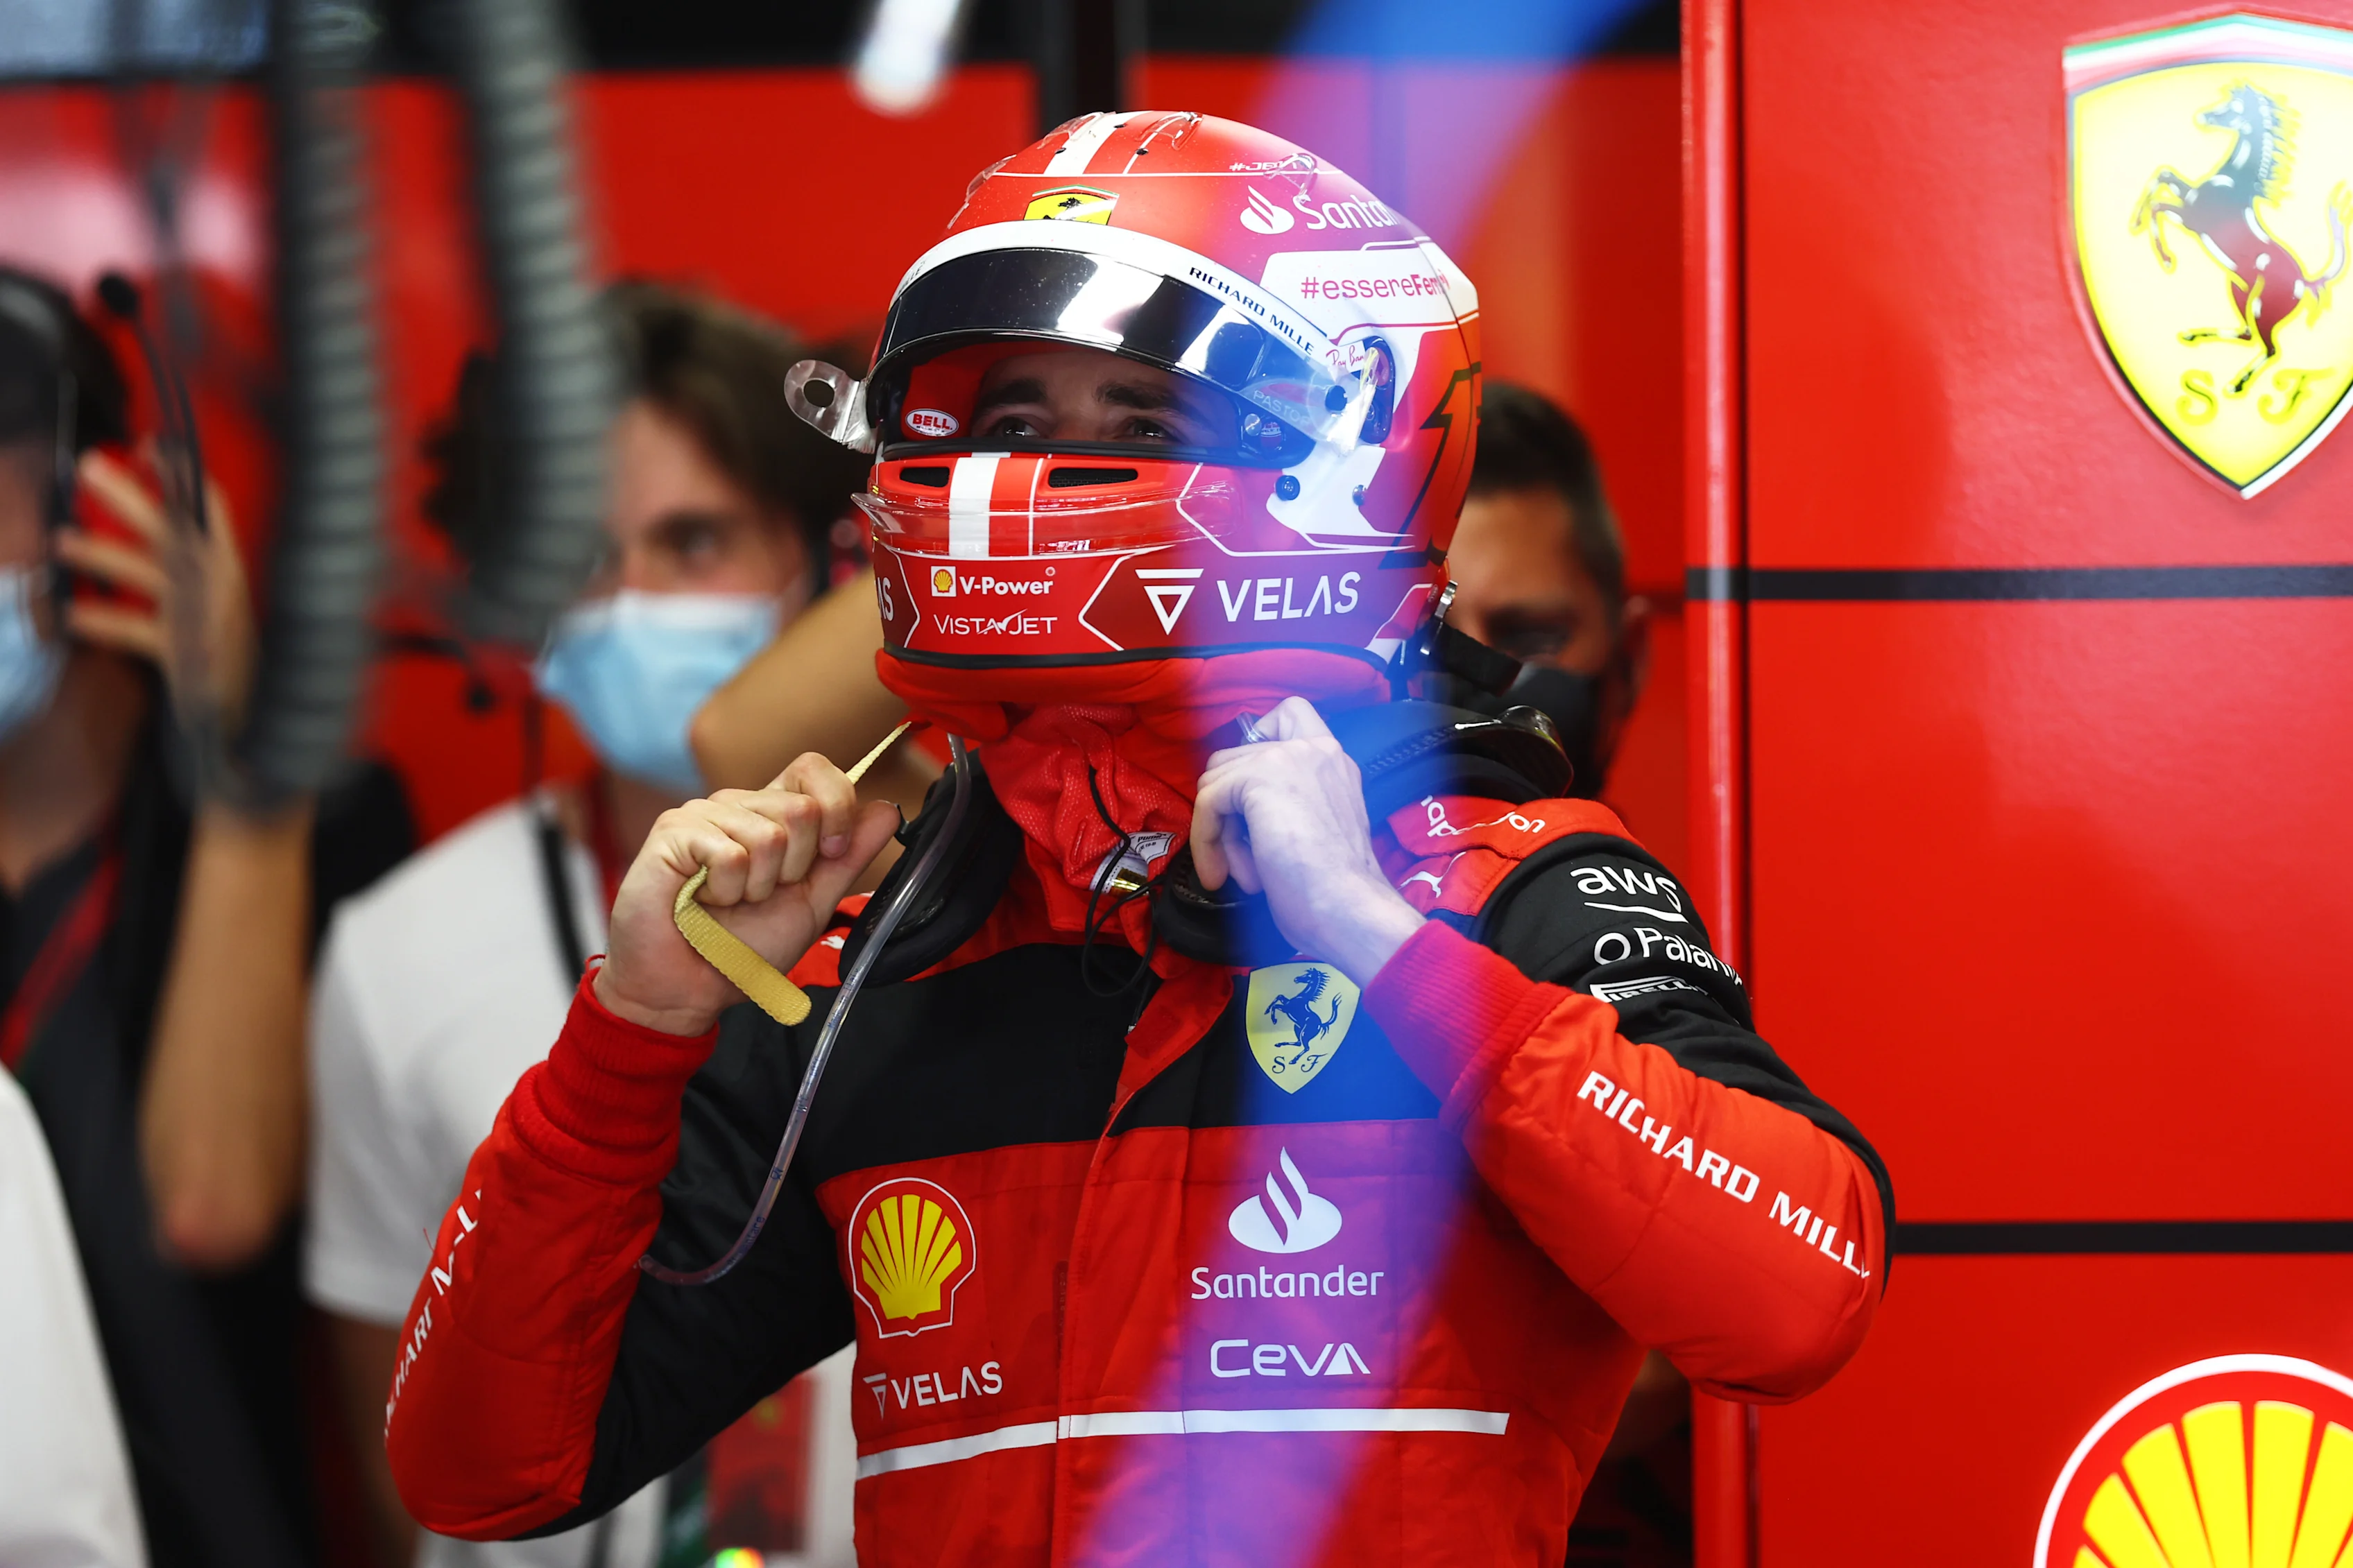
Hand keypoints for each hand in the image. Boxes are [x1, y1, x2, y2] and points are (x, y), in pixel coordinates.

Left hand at [58, 447, 253, 725]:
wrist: (248, 708)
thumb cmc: (221, 642)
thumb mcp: (215, 593)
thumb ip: (190, 556)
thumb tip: (151, 511)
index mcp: (228, 563)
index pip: (209, 507)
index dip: (180, 474)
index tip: (149, 444)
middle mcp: (219, 583)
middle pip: (172, 530)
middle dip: (130, 497)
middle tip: (89, 466)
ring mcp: (203, 618)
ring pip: (150, 576)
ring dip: (104, 555)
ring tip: (60, 541)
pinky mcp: (187, 654)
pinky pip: (140, 632)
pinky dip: (106, 623)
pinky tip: (73, 614)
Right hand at [595, 752, 900, 1035]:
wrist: (690, 987)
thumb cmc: (744, 946)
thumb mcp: (813, 901)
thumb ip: (849, 856)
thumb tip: (888, 811)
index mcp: (772, 814)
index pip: (814, 770)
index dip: (836, 807)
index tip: (830, 854)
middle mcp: (738, 805)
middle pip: (802, 808)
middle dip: (795, 868)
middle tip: (760, 894)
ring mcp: (703, 813)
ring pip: (769, 835)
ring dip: (757, 887)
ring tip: (730, 902)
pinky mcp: (673, 831)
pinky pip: (729, 854)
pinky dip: (726, 892)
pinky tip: (704, 901)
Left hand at [1192, 697, 1422, 986]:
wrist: (1347, 906)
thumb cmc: (1335, 888)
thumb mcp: (1316, 827)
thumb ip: (1287, 801)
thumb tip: (1233, 808)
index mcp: (1334, 760)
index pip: (1289, 712)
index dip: (1257, 742)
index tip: (1250, 790)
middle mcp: (1314, 748)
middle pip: (1234, 756)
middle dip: (1229, 810)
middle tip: (1247, 856)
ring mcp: (1287, 758)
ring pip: (1216, 781)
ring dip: (1221, 833)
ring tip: (1249, 871)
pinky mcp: (1259, 778)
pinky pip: (1207, 802)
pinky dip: (1205, 841)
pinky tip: (1221, 874)